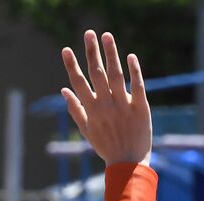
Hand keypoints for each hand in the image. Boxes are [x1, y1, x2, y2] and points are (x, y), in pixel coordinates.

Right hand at [60, 30, 151, 165]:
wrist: (128, 163)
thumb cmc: (106, 147)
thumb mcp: (86, 131)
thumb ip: (75, 109)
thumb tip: (63, 91)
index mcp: (91, 110)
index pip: (78, 83)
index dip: (71, 66)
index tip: (66, 49)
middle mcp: (105, 105)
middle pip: (97, 74)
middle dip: (91, 52)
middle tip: (88, 33)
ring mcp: (123, 105)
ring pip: (116, 75)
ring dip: (111, 54)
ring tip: (107, 36)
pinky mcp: (140, 108)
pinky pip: (137, 85)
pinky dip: (134, 71)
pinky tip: (130, 56)